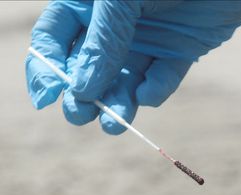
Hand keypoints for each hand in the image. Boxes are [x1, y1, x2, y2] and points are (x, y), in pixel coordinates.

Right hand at [25, 0, 240, 133]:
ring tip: (115, 125)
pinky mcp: (182, 48)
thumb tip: (82, 88)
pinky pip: (164, 76)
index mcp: (87, 4)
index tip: (49, 96)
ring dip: (118, 102)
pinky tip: (147, 95)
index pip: (54, 39)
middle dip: (82, 94)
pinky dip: (156, 89)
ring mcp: (149, 37)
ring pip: (127, 78)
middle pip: (88, 66)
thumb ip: (102, 40)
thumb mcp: (120, 0)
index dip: (47, 67)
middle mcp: (115, 23)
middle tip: (80, 116)